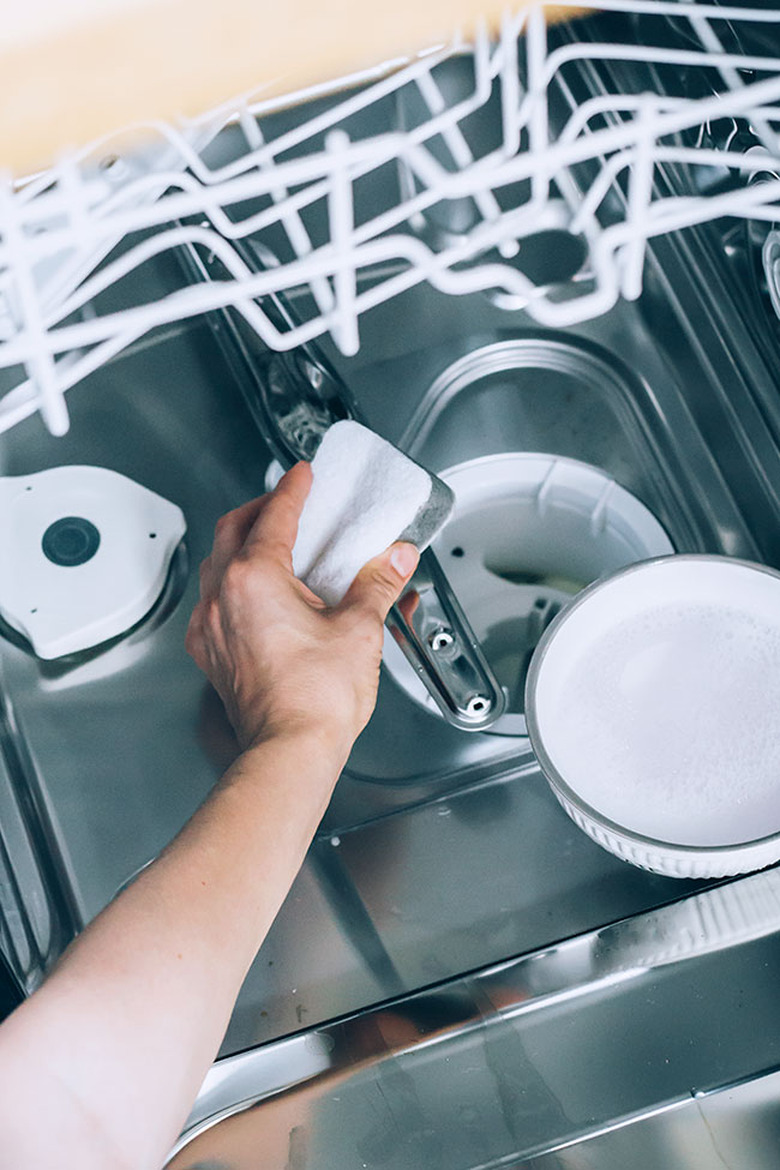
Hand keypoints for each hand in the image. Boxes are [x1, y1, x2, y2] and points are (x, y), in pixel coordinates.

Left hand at [186, 462, 418, 756]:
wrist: (289, 751)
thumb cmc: (315, 699)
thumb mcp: (359, 629)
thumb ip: (377, 584)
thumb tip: (395, 558)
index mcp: (255, 578)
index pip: (274, 515)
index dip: (294, 490)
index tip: (304, 475)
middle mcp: (222, 597)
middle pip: (232, 530)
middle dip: (259, 509)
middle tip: (286, 501)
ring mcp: (210, 627)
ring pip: (216, 565)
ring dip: (241, 545)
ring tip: (271, 543)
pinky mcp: (211, 654)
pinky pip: (213, 602)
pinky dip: (233, 584)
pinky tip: (256, 596)